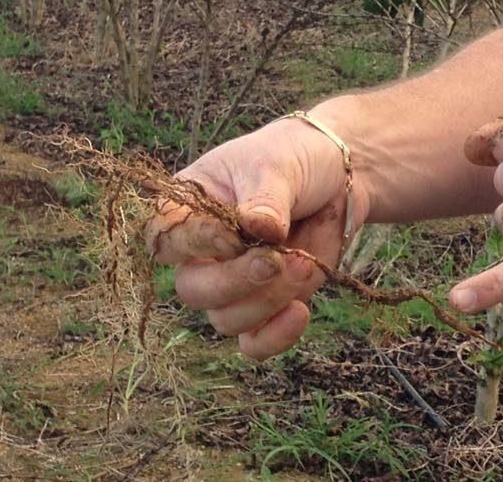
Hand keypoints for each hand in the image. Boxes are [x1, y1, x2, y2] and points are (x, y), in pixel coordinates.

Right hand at [146, 112, 368, 358]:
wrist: (338, 175)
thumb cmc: (293, 159)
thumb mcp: (277, 166)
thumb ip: (265, 198)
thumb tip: (259, 227)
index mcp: (188, 209)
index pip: (164, 239)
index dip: (193, 244)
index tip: (234, 234)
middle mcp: (202, 252)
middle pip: (194, 290)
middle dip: (236, 281)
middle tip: (275, 260)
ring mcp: (233, 284)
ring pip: (227, 319)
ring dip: (269, 300)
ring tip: (306, 266)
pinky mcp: (265, 306)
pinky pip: (254, 342)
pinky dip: (276, 336)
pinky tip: (301, 312)